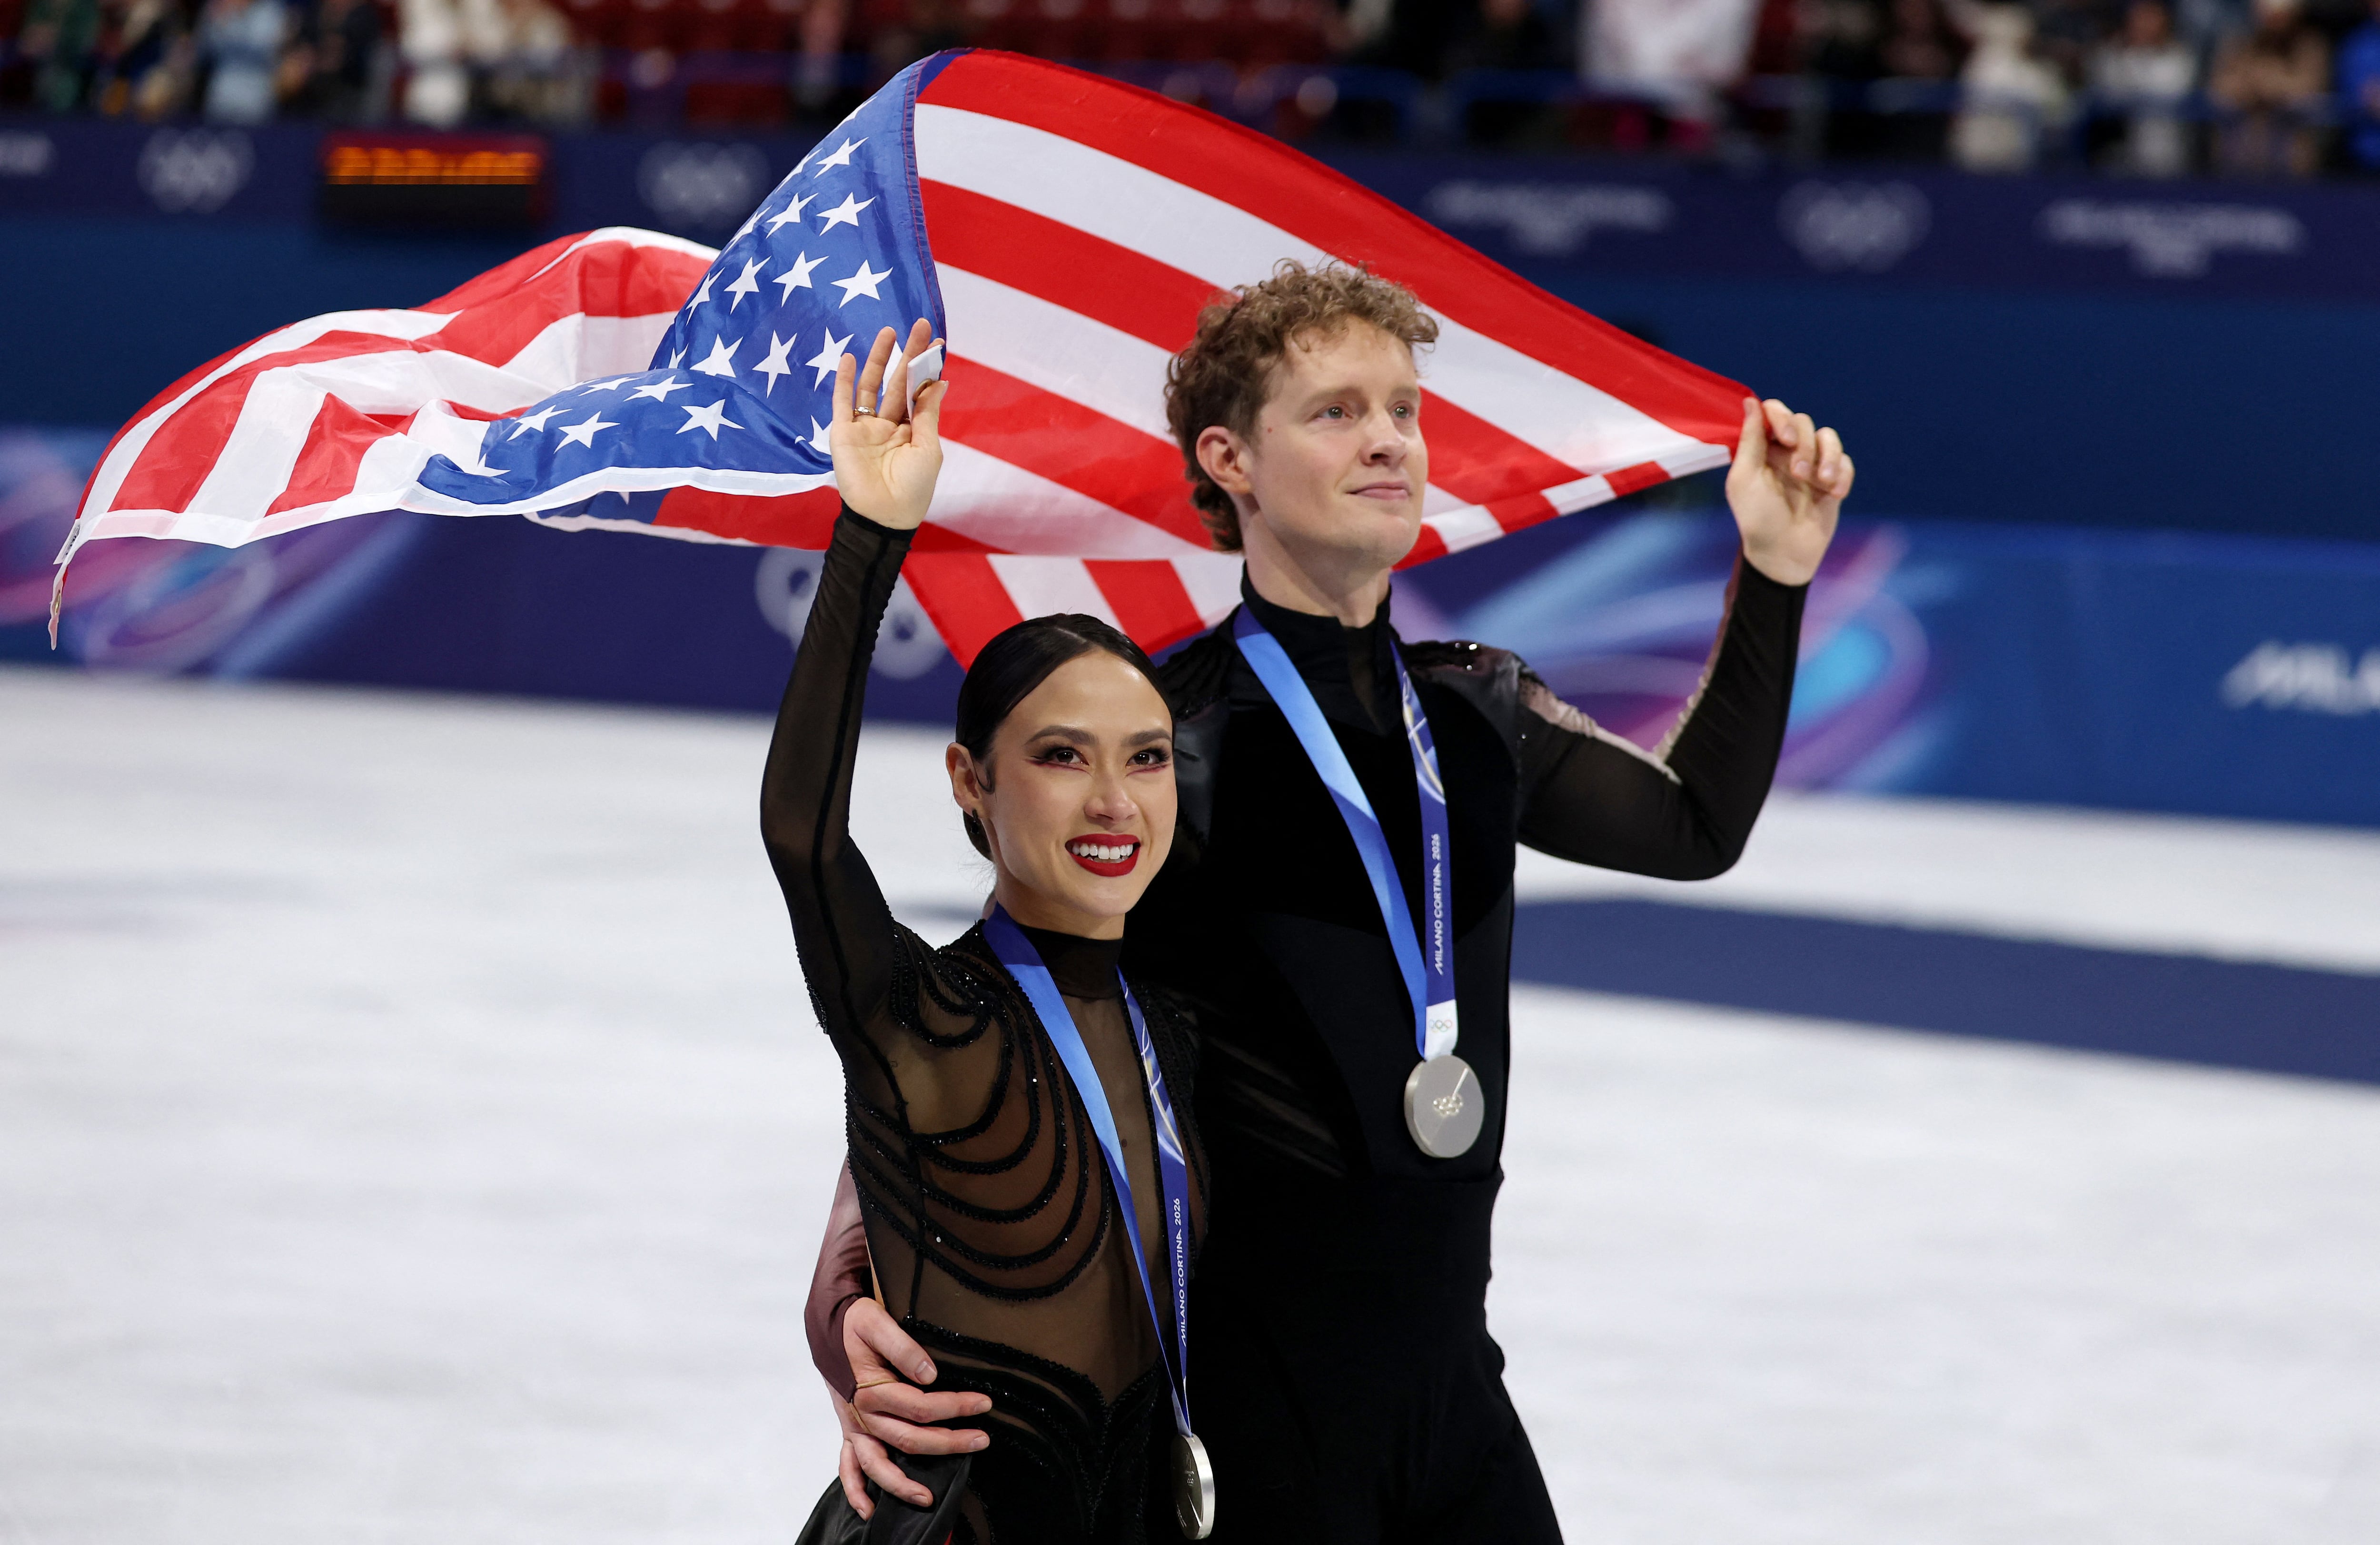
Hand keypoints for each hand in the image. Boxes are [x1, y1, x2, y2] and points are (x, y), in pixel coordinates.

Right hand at [832, 318, 946, 531]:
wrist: (885, 516)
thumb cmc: (914, 488)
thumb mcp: (928, 448)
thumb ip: (928, 414)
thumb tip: (940, 381)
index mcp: (910, 429)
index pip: (918, 391)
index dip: (926, 367)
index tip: (937, 341)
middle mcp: (887, 424)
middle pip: (897, 381)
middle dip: (907, 354)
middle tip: (918, 325)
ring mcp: (864, 427)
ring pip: (870, 386)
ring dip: (878, 359)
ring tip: (888, 332)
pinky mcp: (843, 432)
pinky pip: (842, 402)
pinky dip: (843, 380)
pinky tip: (848, 357)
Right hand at [832, 1296, 991, 1517]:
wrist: (827, 1327)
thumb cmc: (854, 1324)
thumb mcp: (877, 1323)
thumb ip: (903, 1347)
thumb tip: (929, 1374)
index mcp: (871, 1391)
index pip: (920, 1406)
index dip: (955, 1407)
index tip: (983, 1404)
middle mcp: (862, 1415)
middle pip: (908, 1439)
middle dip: (947, 1444)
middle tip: (981, 1441)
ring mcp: (854, 1427)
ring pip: (877, 1465)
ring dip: (901, 1485)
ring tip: (927, 1499)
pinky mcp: (849, 1431)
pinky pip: (847, 1468)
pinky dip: (855, 1491)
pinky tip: (869, 1510)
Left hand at [1723, 396, 1852, 586]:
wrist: (1783, 553)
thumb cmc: (1757, 517)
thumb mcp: (1745, 478)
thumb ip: (1750, 439)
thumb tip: (1749, 400)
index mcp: (1762, 448)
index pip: (1774, 411)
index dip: (1782, 416)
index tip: (1784, 438)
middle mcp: (1787, 452)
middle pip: (1803, 421)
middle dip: (1803, 445)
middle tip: (1797, 473)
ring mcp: (1812, 465)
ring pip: (1828, 437)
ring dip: (1827, 457)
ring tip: (1820, 482)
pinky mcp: (1833, 480)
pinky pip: (1846, 462)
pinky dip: (1842, 474)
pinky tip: (1834, 494)